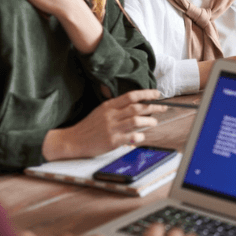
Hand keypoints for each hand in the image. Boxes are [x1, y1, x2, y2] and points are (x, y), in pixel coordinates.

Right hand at [42, 89, 166, 159]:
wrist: (72, 140)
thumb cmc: (89, 126)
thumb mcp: (101, 112)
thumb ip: (117, 108)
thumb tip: (136, 106)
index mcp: (109, 106)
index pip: (131, 96)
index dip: (146, 94)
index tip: (157, 94)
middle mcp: (111, 115)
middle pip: (137, 108)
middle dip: (153, 107)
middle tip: (163, 107)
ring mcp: (112, 128)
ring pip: (136, 121)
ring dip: (149, 121)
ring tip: (154, 122)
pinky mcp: (112, 141)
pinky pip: (131, 137)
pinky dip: (139, 136)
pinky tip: (141, 136)